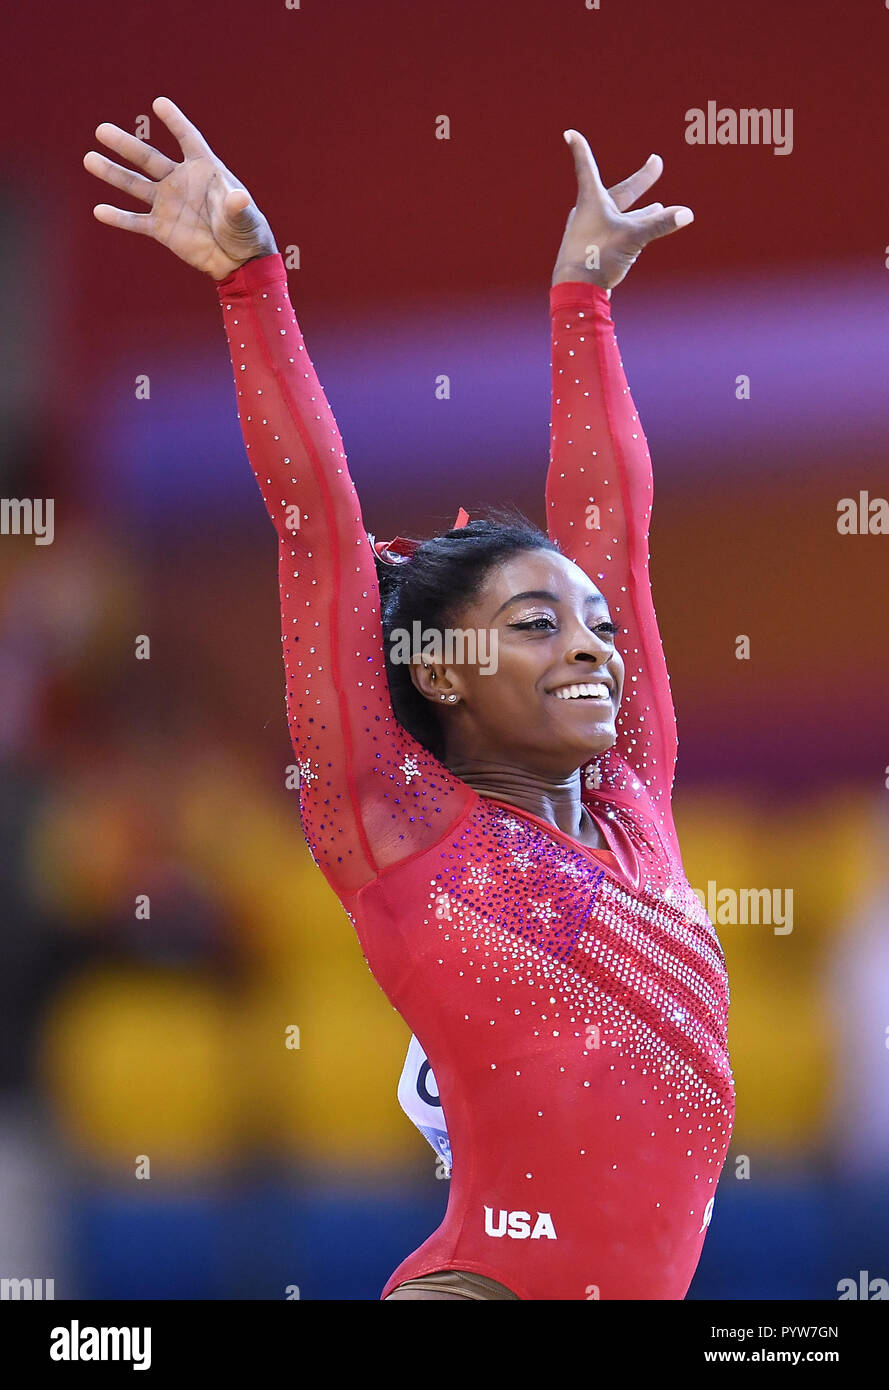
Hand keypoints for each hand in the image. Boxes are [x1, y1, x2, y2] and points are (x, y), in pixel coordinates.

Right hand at [84, 96, 277, 280]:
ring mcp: (168, 204)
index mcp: (204, 170)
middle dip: (125, 145)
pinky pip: (136, 221)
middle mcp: (180, 181)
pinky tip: (99, 210)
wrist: (239, 260)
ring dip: (113, 173)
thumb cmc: (246, 231)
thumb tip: (239, 197)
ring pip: (135, 185)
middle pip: (149, 159)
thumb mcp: (245, 217)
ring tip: (89, 159)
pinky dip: (118, 217)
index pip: (187, 139)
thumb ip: (237, 207)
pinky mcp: (161, 229)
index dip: (175, 122)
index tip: (159, 103)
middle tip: (101, 130)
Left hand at [552, 130, 693, 290]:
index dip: (580, 149)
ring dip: (640, 211)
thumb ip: (660, 224)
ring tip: (660, 206)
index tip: (569, 133)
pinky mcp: (593, 249)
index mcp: (592, 201)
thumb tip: (687, 213)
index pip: (586, 166)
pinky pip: (616, 233)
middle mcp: (588, 213)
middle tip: (656, 163)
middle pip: (618, 193)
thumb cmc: (598, 257)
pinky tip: (643, 231)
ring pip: (619, 216)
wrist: (575, 290)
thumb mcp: (633, 238)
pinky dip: (631, 229)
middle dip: (641, 182)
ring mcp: (589, 231)